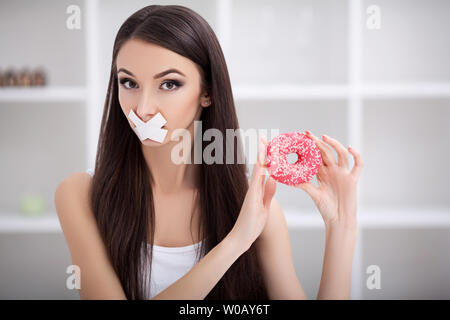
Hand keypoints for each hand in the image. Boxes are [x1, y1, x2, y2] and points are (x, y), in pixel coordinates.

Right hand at [229, 136, 276, 252]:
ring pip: (257, 172)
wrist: (241, 239)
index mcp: (257, 191)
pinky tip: (263, 164)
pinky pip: (256, 184)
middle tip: (264, 136)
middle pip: (259, 167)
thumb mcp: (264, 207)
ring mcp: (251, 194)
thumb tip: (273, 179)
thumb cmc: (251, 225)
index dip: (267, 158)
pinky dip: (259, 173)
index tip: (269, 145)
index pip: (263, 170)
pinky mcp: (250, 201)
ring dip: (261, 158)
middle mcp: (252, 190)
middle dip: (262, 152)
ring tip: (264, 143)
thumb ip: (268, 193)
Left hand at [295, 131, 363, 228]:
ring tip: (324, 138)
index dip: (309, 147)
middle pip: (326, 151)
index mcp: (322, 173)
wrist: (339, 220)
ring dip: (333, 144)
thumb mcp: (314, 194)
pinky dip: (356, 155)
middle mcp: (333, 170)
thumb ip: (304, 185)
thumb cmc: (326, 209)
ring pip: (340, 154)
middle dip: (317, 142)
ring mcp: (343, 173)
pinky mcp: (353, 179)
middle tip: (307, 134)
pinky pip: (358, 165)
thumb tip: (289, 179)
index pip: (316, 156)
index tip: (300, 138)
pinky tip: (350, 148)